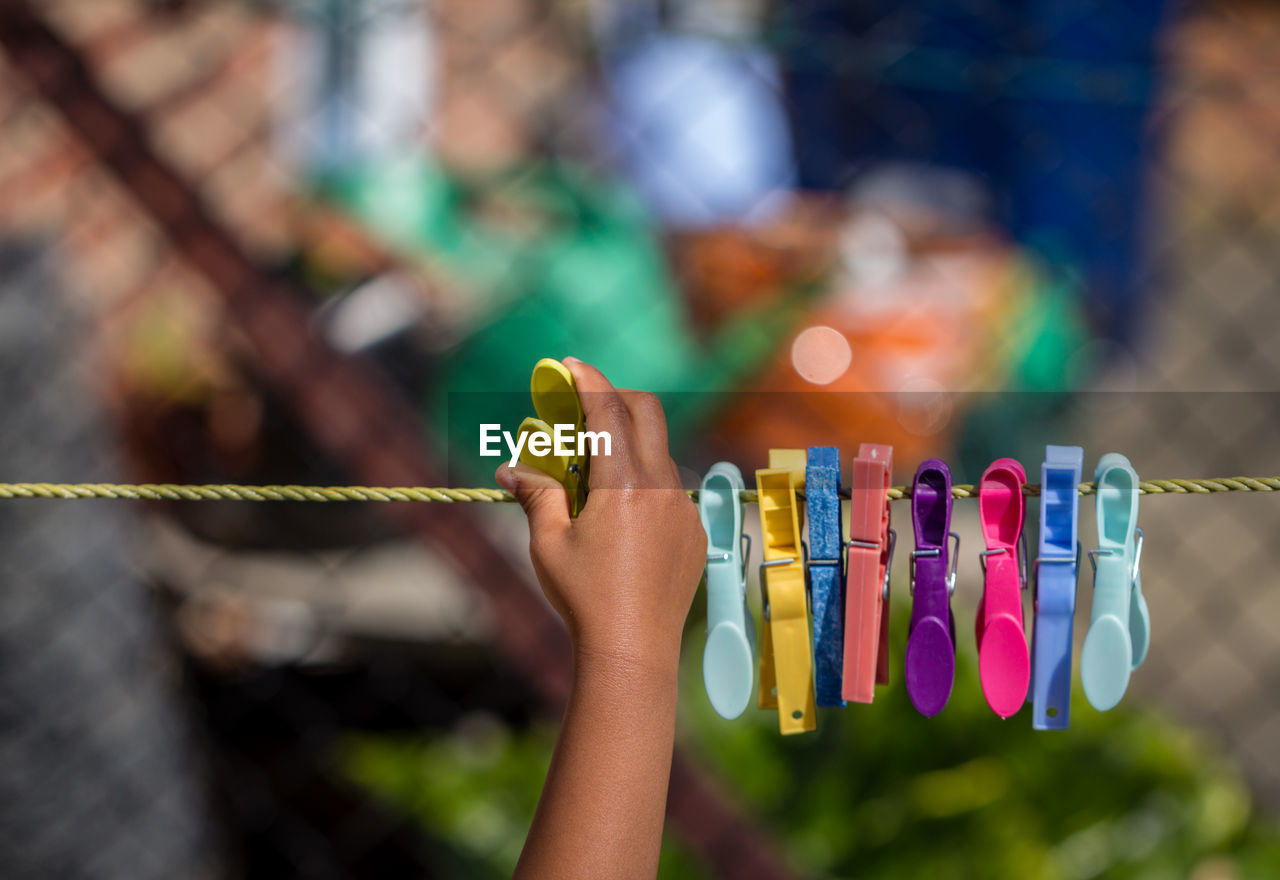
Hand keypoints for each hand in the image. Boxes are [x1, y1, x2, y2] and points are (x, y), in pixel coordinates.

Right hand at [495, 357, 705, 668]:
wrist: (633, 650)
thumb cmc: (585, 598)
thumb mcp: (549, 543)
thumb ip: (537, 495)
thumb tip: (513, 468)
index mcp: (625, 485)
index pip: (608, 412)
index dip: (588, 381)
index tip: (569, 364)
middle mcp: (663, 488)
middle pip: (647, 413)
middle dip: (615, 398)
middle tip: (583, 406)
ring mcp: (684, 510)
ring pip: (658, 454)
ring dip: (627, 446)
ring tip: (592, 474)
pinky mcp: (694, 533)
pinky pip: (671, 491)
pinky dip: (644, 483)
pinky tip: (619, 516)